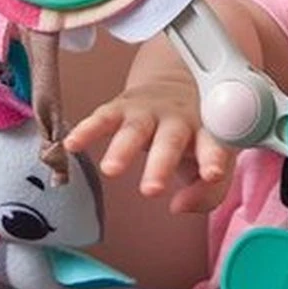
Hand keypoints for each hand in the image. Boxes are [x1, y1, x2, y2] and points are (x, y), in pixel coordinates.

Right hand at [64, 74, 236, 213]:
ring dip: (122, 149)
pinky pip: (103, 117)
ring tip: (110, 170)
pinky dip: (87, 130)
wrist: (179, 82)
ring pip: (135, 129)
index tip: (213, 173)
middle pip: (171, 141)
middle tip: (151, 190)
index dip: (214, 159)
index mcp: (208, 132)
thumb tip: (179, 206)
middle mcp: (179, 119)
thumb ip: (206, 192)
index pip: (215, 146)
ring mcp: (149, 112)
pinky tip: (72, 144)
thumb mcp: (213, 160)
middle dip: (160, 165)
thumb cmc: (197, 133)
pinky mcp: (122, 107)